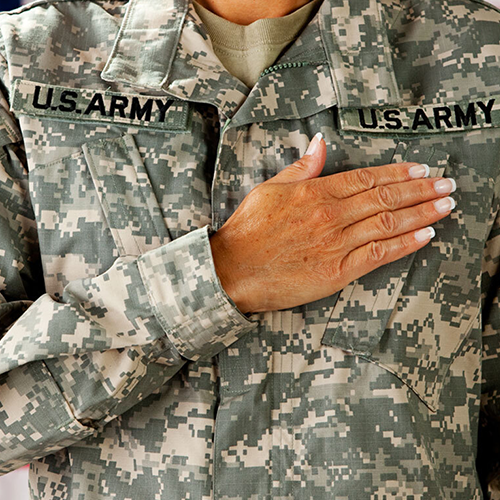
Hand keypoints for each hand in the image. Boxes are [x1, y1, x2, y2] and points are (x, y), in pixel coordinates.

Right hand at [209, 133, 456, 313]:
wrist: (231, 270)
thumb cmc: (247, 231)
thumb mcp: (269, 189)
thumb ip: (301, 168)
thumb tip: (320, 145)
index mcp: (315, 193)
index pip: (367, 179)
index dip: (398, 173)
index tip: (421, 169)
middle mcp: (331, 216)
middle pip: (385, 198)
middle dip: (421, 189)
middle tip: (446, 183)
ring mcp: (336, 244)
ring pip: (388, 223)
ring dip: (422, 212)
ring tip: (446, 204)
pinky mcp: (336, 272)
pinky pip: (379, 255)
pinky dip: (405, 244)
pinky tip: (426, 234)